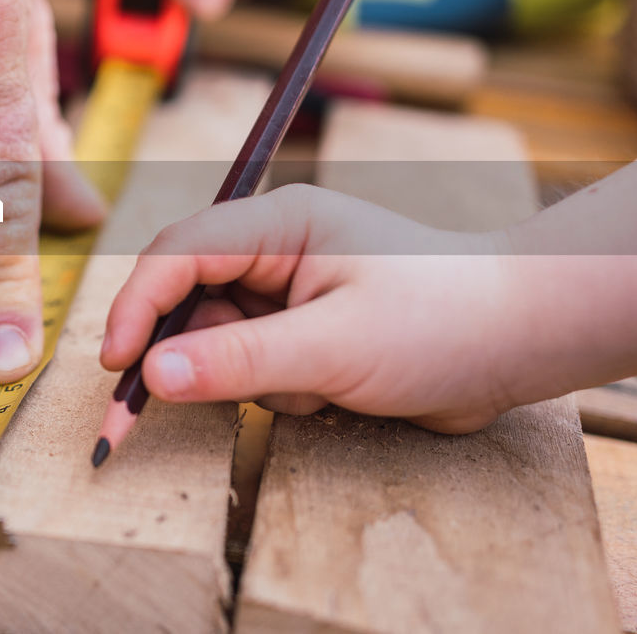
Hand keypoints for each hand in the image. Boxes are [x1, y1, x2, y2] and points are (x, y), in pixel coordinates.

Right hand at [100, 185, 522, 433]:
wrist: (519, 343)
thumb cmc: (443, 321)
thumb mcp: (336, 346)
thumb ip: (240, 359)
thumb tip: (152, 375)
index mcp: (278, 223)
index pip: (179, 252)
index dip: (137, 306)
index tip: (116, 365)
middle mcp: (274, 248)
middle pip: (187, 297)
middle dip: (181, 355)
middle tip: (142, 414)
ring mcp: (287, 290)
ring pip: (217, 340)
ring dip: (246, 379)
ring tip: (311, 391)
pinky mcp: (301, 328)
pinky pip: (253, 365)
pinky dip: (276, 391)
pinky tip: (330, 394)